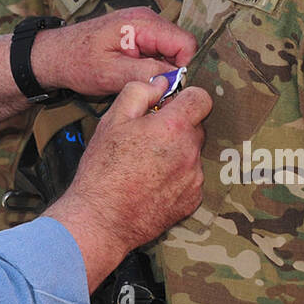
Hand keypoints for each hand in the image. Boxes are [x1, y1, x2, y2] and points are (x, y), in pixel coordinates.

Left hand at [32, 7, 196, 98]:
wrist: (56, 55)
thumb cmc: (77, 62)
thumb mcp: (111, 73)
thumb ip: (145, 73)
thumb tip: (176, 79)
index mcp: (142, 23)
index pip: (186, 43)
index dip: (183, 68)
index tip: (168, 86)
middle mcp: (147, 19)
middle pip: (181, 47)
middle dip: (173, 70)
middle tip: (152, 89)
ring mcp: (144, 25)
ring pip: (172, 51)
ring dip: (162, 70)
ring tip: (139, 81)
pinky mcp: (139, 35)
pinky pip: (159, 52)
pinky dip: (154, 67)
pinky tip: (136, 75)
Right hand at [43, 76, 210, 290]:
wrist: (101, 219)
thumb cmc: (103, 169)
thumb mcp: (112, 120)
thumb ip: (139, 92)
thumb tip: (159, 84)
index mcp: (173, 127)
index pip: (202, 98)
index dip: (186, 97)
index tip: (170, 105)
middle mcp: (190, 152)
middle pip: (196, 127)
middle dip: (177, 126)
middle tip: (147, 137)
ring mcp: (194, 178)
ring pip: (192, 153)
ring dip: (176, 153)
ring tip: (144, 165)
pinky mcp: (192, 200)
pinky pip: (190, 178)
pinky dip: (176, 176)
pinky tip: (150, 182)